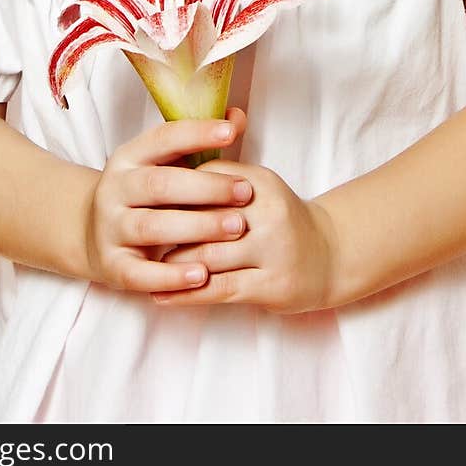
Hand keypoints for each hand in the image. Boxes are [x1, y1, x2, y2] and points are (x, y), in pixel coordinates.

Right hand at [84, 107, 254, 294]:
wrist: (93, 234)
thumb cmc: (146, 196)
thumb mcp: (165, 165)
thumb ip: (200, 144)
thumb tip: (239, 117)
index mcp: (129, 157)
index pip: (163, 138)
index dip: (197, 133)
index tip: (232, 132)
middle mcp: (115, 189)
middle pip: (161, 184)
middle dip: (207, 188)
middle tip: (246, 192)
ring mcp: (111, 228)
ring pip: (152, 227)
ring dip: (197, 227)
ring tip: (236, 227)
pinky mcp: (112, 266)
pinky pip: (141, 274)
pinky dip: (172, 276)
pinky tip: (203, 275)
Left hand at [152, 158, 338, 314]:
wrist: (328, 255)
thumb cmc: (279, 219)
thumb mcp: (256, 188)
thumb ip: (217, 178)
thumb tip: (165, 170)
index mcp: (260, 183)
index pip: (204, 180)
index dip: (171, 192)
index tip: (143, 199)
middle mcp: (269, 213)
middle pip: (202, 218)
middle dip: (167, 227)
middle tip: (137, 233)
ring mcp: (272, 251)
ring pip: (206, 256)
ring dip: (171, 263)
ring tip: (146, 264)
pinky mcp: (270, 285)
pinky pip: (218, 290)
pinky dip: (184, 293)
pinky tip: (160, 295)